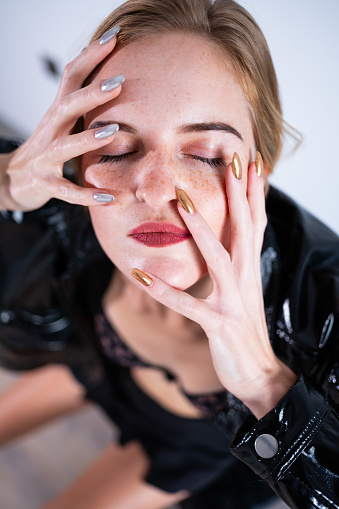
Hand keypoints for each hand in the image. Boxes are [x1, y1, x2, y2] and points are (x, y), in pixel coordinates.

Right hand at [0, 27, 121, 211]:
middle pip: (68, 106)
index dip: (91, 55)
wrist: (11, 179)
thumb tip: (115, 81)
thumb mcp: (62, 123)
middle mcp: (51, 130)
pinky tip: (108, 197)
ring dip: (88, 139)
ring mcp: (46, 158)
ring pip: (65, 147)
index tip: (115, 36)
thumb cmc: (46, 148)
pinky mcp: (45, 183)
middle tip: (119, 83)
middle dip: (92, 93)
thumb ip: (84, 105)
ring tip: (113, 132)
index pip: (72, 77)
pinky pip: (66, 191)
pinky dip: (86, 195)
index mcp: (58, 113)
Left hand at [131, 153, 296, 418]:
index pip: (254, 223)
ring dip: (201, 229)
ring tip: (182, 200)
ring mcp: (234, 301)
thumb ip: (234, 263)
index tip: (248, 162)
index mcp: (250, 268)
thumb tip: (226, 239)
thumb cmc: (245, 328)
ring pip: (218, 259)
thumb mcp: (243, 289)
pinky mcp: (219, 325)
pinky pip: (189, 306)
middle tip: (231, 160)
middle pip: (244, 229)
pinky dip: (166, 291)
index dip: (253, 192)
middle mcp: (246, 278)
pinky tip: (142, 276)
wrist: (259, 372)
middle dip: (237, 193)